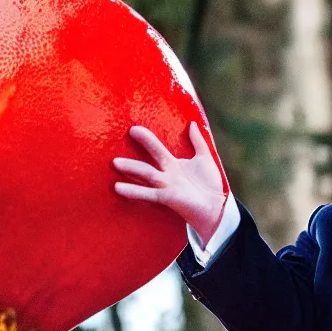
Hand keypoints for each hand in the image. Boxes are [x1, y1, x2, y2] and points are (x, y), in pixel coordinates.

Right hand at [113, 122, 226, 247]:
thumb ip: (198, 141)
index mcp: (172, 164)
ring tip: (115, 162)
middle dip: (141, 147)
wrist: (216, 206)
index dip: (147, 139)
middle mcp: (166, 174)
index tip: (134, 129)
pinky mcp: (167, 197)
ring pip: (146, 174)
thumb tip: (193, 124)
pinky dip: (134, 191)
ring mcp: (165, 185)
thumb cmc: (209, 184)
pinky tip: (118, 188)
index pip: (157, 148)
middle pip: (150, 158)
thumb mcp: (204, 158)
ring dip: (131, 169)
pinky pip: (149, 193)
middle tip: (128, 134)